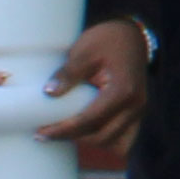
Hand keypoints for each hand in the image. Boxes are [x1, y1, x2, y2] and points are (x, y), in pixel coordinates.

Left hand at [38, 19, 151, 154]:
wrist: (131, 36)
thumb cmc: (107, 40)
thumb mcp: (84, 51)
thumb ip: (68, 73)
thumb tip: (49, 93)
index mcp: (123, 90)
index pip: (90, 120)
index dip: (64, 130)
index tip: (41, 133)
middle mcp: (135, 105)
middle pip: (101, 136)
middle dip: (72, 138)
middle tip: (45, 133)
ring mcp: (138, 112)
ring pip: (113, 143)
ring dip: (88, 140)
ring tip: (63, 131)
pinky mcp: (135, 114)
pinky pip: (122, 140)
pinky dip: (104, 140)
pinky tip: (85, 132)